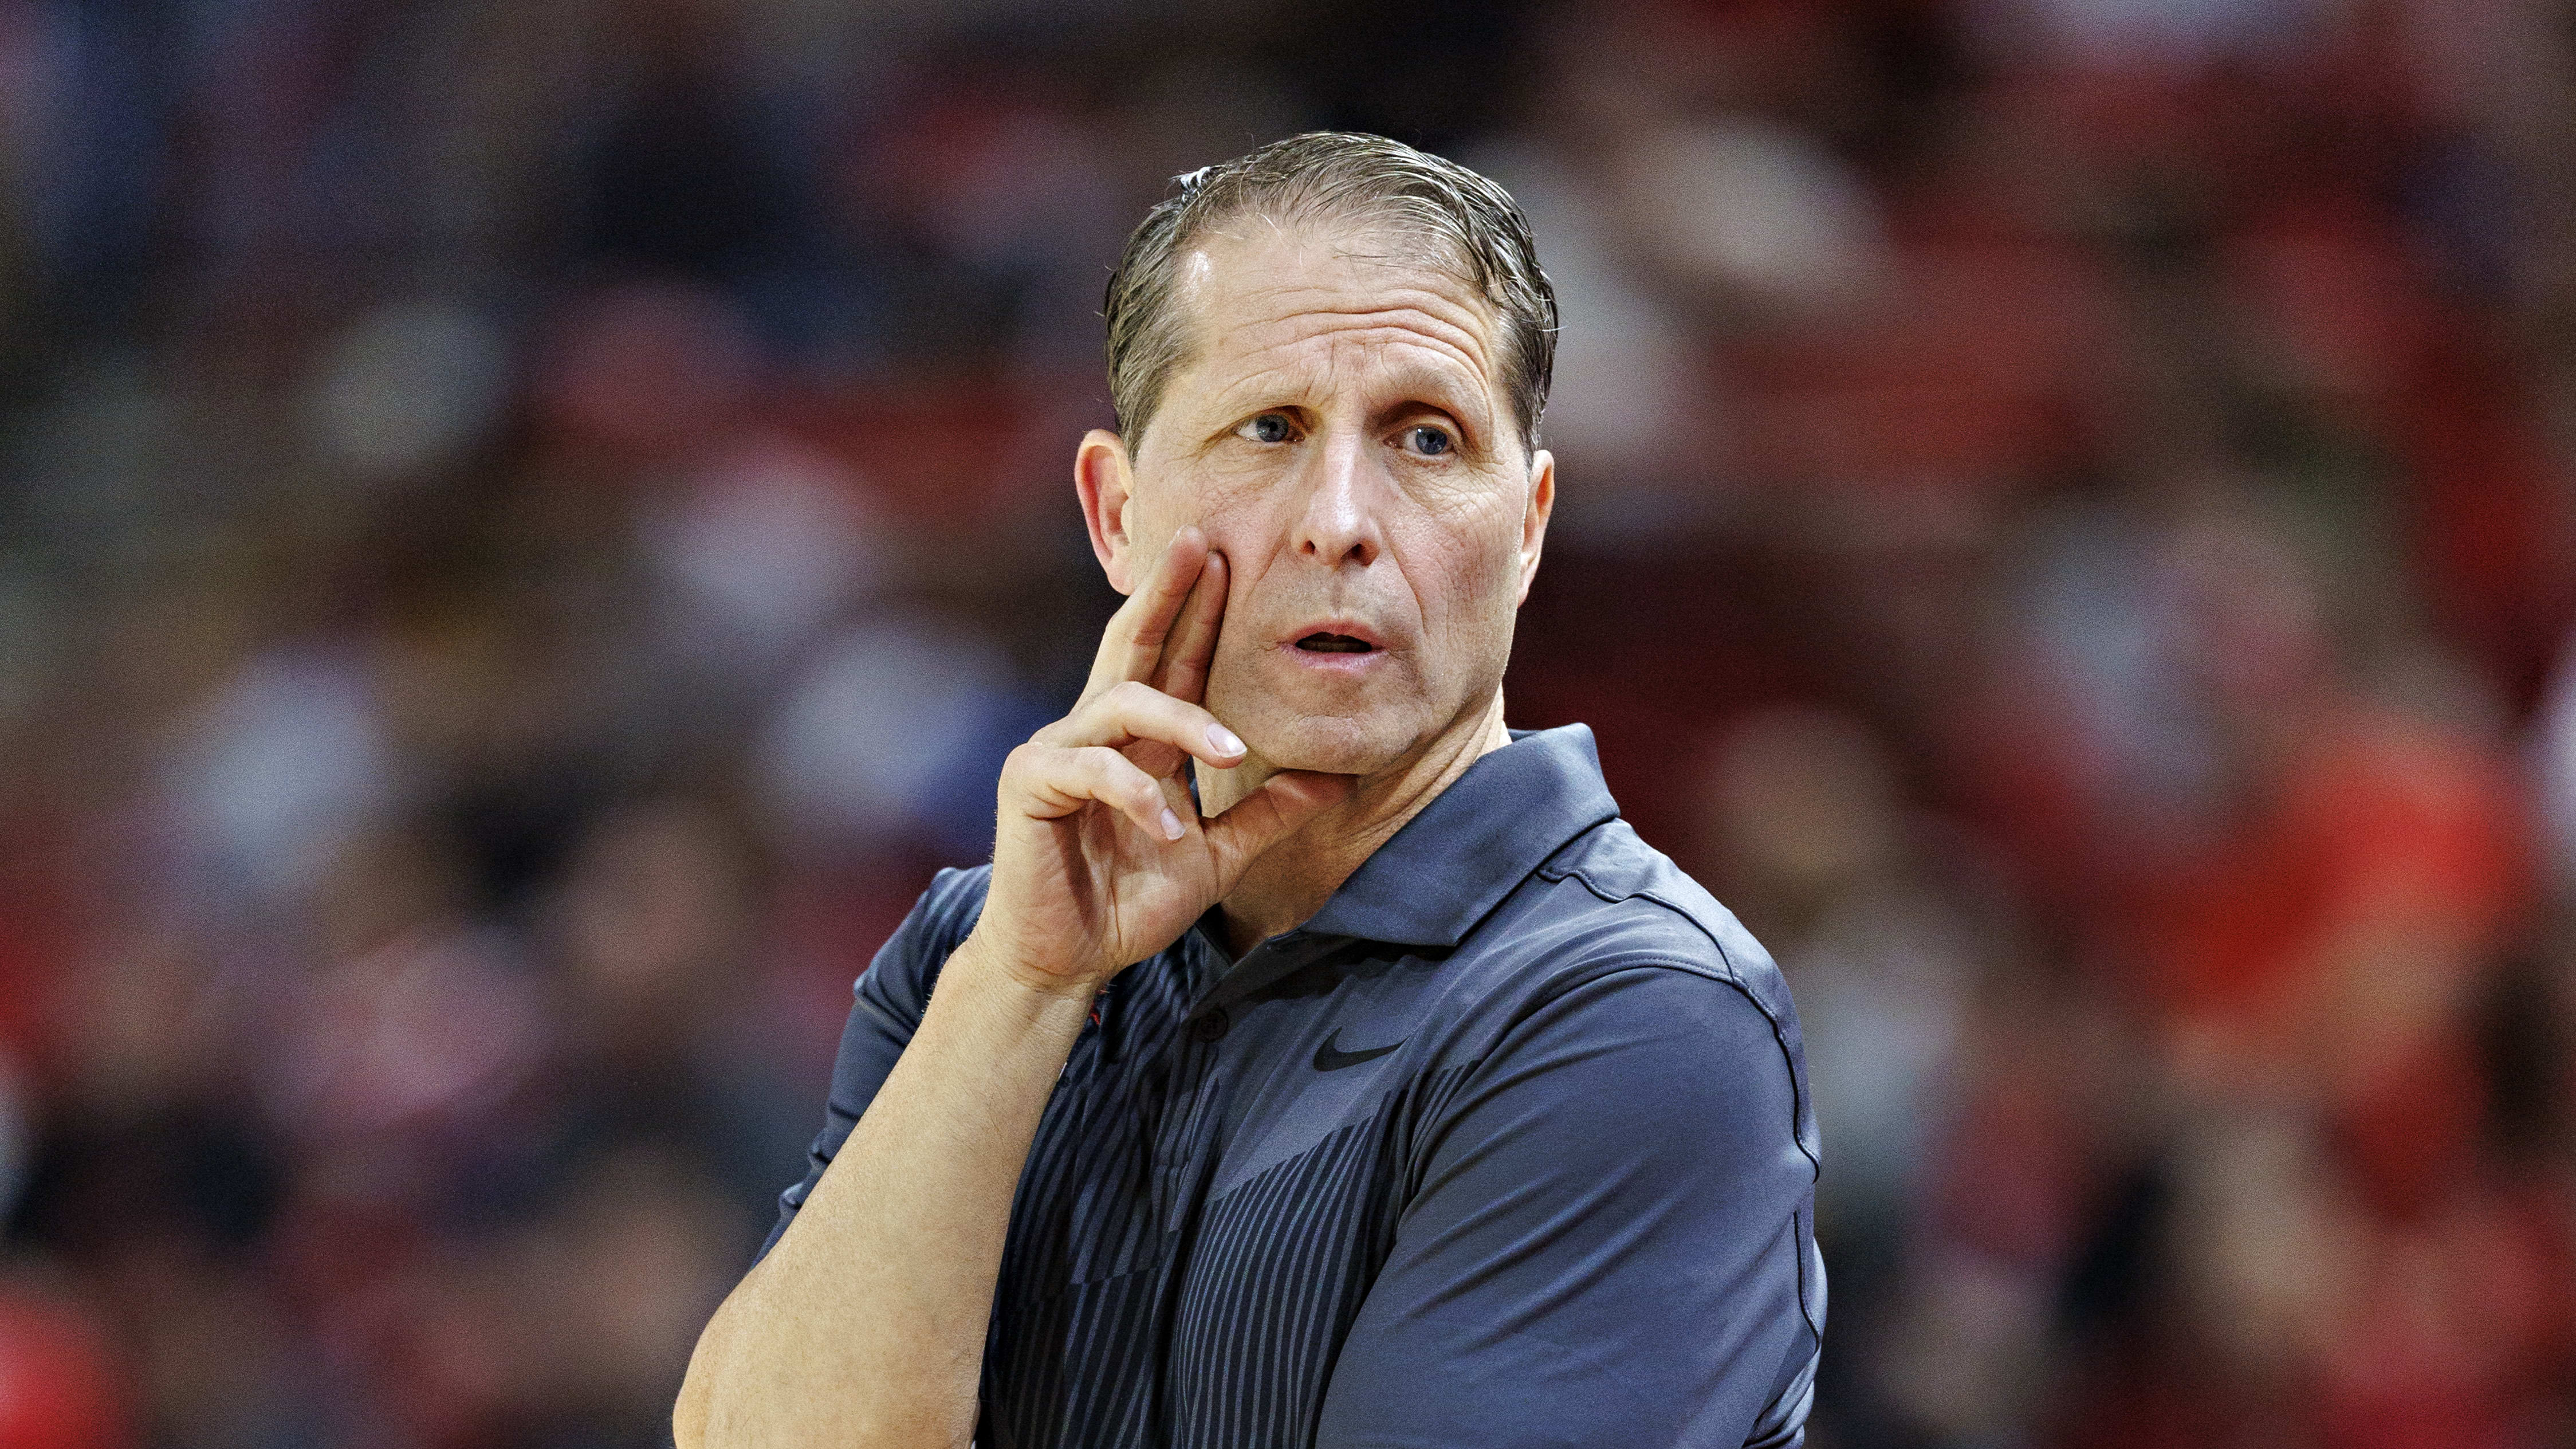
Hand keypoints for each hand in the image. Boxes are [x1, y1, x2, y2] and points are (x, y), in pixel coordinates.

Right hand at [966, 528, 1349, 995]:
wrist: (1067, 962)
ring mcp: (1058, 751)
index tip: (1229, 558)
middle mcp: (1096, 731)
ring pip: (1122, 702)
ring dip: (1183, 722)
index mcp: (1140, 741)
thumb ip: (1268, 814)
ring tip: (1232, 755)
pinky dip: (1134, 795)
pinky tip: (1166, 831)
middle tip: (1202, 545)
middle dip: (1168, 593)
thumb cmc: (1128, 905)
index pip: (1174, 661)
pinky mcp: (1030, 782)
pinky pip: (1091, 768)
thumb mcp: (1217, 856)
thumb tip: (1336, 778)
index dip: (1199, 610)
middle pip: (1133, 644)